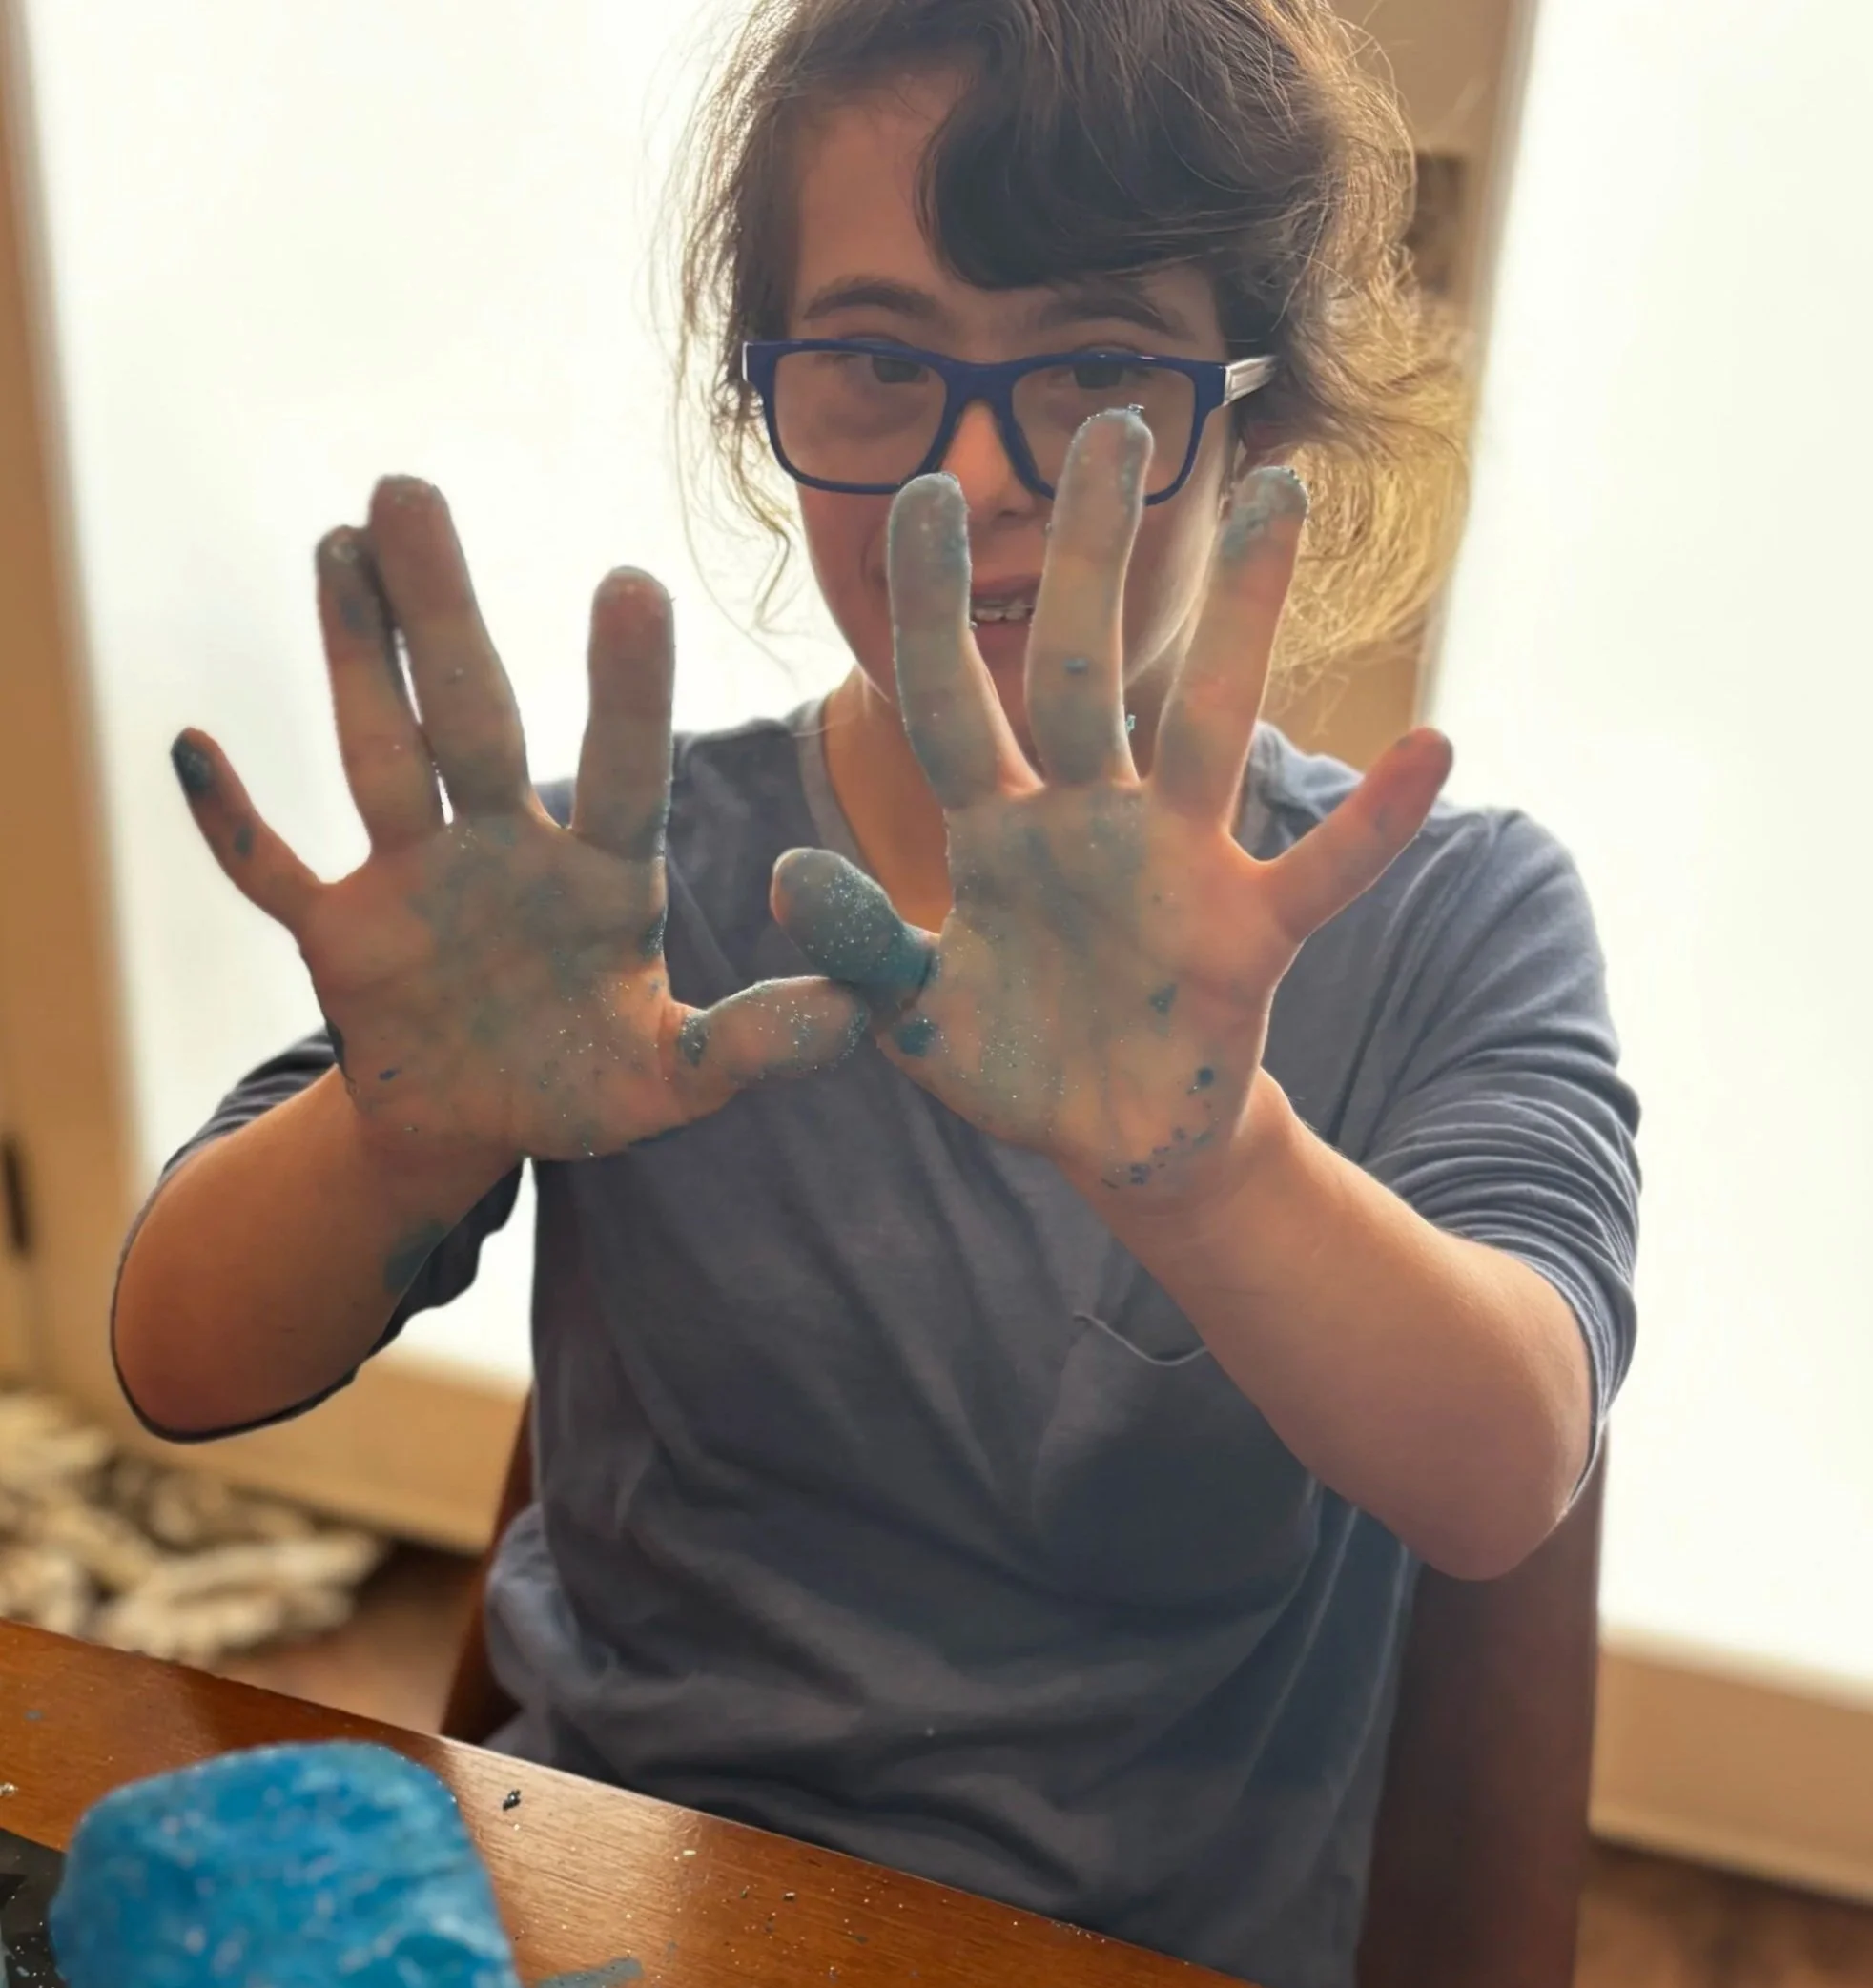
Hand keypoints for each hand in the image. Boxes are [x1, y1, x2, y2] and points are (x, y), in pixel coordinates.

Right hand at [172, 478, 866, 1174]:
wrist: (477, 1121)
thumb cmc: (586, 1084)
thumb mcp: (678, 1080)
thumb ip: (763, 1046)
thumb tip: (870, 1017)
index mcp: (603, 876)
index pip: (623, 769)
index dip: (624, 688)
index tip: (629, 583)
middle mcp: (505, 848)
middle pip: (474, 718)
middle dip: (444, 613)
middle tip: (409, 488)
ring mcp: (413, 881)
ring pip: (378, 754)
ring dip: (351, 659)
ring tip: (334, 543)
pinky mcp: (338, 932)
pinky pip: (273, 872)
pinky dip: (230, 823)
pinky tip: (190, 746)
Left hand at [771, 416, 1453, 1204]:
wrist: (1112, 1144)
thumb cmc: (1014, 1066)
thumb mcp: (917, 1019)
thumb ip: (862, 949)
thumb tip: (789, 875)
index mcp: (995, 831)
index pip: (951, 699)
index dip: (935, 606)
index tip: (930, 490)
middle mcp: (1088, 820)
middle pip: (1083, 670)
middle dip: (1092, 553)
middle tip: (1114, 424)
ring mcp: (1175, 867)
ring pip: (1209, 723)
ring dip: (1243, 615)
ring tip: (1277, 495)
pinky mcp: (1247, 935)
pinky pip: (1320, 872)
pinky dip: (1373, 824)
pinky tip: (1430, 747)